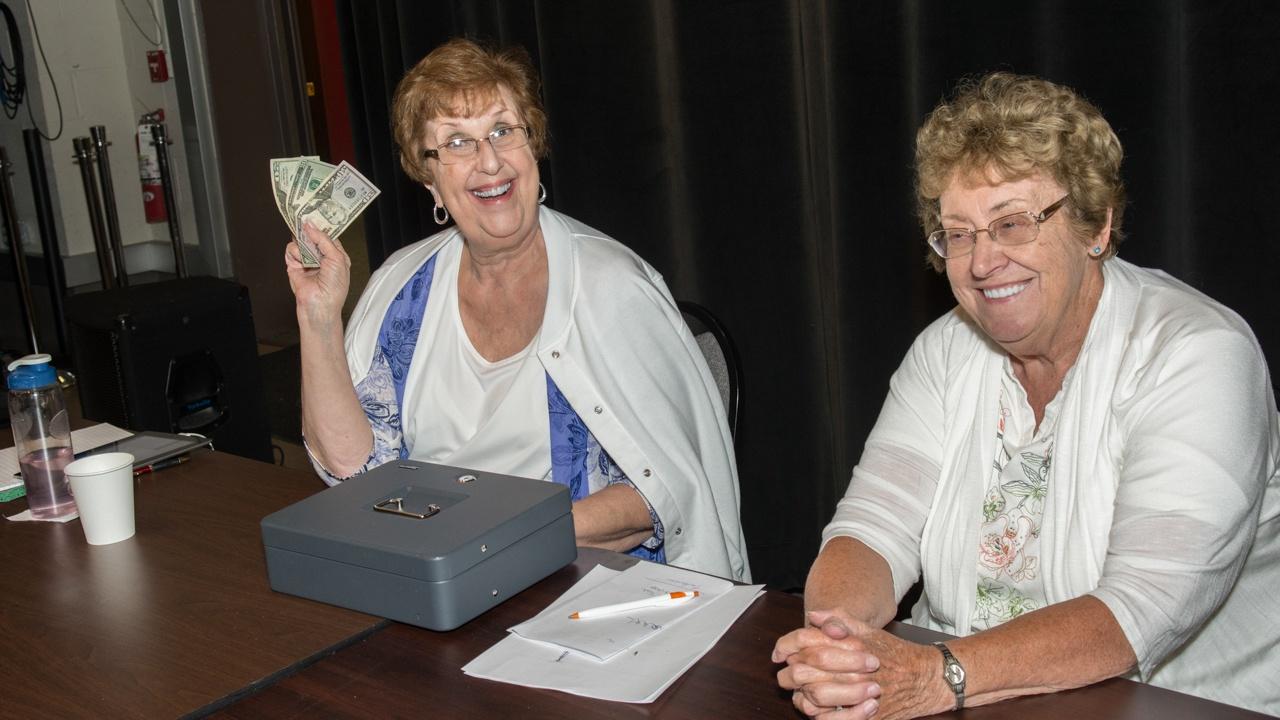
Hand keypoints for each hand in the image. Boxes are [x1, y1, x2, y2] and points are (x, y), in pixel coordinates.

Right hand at [285, 222, 350, 328]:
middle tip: (305, 222)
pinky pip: (290, 250)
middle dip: (309, 231)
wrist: (319, 306)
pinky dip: (294, 254)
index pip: (328, 234)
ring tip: (308, 258)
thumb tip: (311, 225)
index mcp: (336, 254)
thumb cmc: (334, 287)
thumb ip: (324, 239)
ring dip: (302, 246)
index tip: (316, 212)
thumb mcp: (337, 258)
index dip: (322, 225)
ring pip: (299, 241)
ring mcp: (307, 260)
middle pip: (312, 235)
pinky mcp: (294, 265)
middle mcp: (321, 256)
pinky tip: (300, 263)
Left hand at [775, 610, 946, 719]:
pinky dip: (818, 715)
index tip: (779, 653)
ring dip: (801, 695)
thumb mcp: (870, 631)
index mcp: (849, 645)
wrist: (926, 678)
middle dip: (789, 674)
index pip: (807, 644)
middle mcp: (851, 669)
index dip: (787, 647)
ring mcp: (857, 694)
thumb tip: (813, 616)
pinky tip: (816, 709)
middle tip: (786, 675)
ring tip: (800, 692)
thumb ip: (841, 619)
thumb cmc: (895, 653)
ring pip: (814, 696)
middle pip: (805, 671)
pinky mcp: (865, 715)